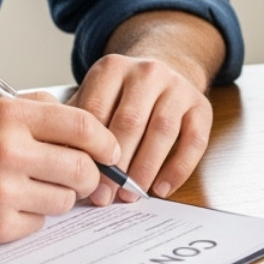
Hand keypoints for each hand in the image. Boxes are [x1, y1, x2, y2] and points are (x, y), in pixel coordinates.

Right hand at [0, 95, 119, 249]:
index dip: (105, 142)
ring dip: (54, 197)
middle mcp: (8, 150)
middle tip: (79, 177)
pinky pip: (36, 225)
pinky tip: (1, 206)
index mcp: (9, 115)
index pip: (83, 126)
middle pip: (81, 168)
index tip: (111, 151)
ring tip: (26, 188)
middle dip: (87, 175)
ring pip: (63, 200)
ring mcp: (0, 191)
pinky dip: (27, 218)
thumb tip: (86, 127)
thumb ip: (35, 110)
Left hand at [69, 53, 212, 201]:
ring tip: (131, 194)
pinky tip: (161, 188)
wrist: (163, 70)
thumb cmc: (120, 96)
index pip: (97, 109)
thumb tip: (62, 165)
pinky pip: (194, 140)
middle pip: (130, 121)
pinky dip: (178, 168)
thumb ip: (76, 124)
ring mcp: (177, 86)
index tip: (83, 179)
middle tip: (106, 195)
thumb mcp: (94, 96)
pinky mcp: (201, 104)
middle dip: (117, 164)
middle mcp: (147, 71)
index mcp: (112, 68)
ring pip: (163, 130)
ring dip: (146, 168)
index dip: (89, 148)